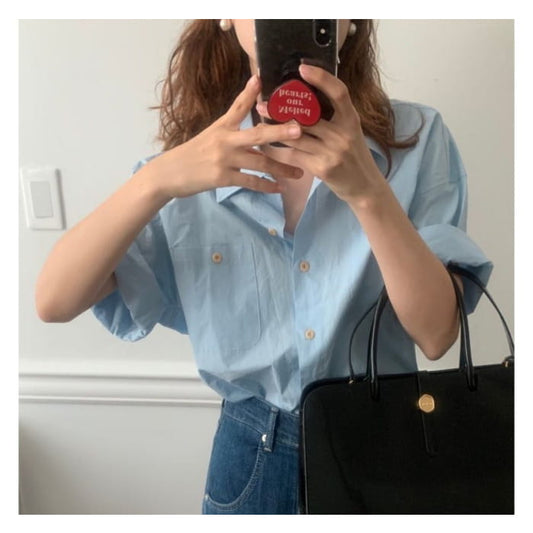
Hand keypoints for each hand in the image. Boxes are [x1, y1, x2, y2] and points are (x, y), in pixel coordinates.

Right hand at [146, 75, 303, 200]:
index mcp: (221, 127)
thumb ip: (229, 134)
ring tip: (299, 173)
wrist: (168, 174)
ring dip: (281, 169)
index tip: (260, 78)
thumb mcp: (208, 138)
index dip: (249, 92)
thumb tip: (253, 136)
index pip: (237, 106)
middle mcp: (224, 140)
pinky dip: (266, 186)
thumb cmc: (190, 156)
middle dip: (280, 132)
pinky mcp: (222, 177)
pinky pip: (250, 182)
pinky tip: (279, 189)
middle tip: (299, 130)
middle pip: (257, 134)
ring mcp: (224, 159)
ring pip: (260, 163)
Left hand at [256, 64, 383, 203]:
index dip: (321, 78)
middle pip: (309, 116)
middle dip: (282, 109)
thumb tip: (306, 101)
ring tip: (261, 121)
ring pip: (297, 136)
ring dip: (276, 129)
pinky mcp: (322, 168)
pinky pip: (296, 155)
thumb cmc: (354, 157)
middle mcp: (343, 134)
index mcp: (351, 120)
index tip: (303, 68)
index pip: (339, 93)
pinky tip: (271, 145)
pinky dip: (283, 149)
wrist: (364, 187)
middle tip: (263, 103)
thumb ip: (334, 118)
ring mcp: (333, 152)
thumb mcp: (351, 133)